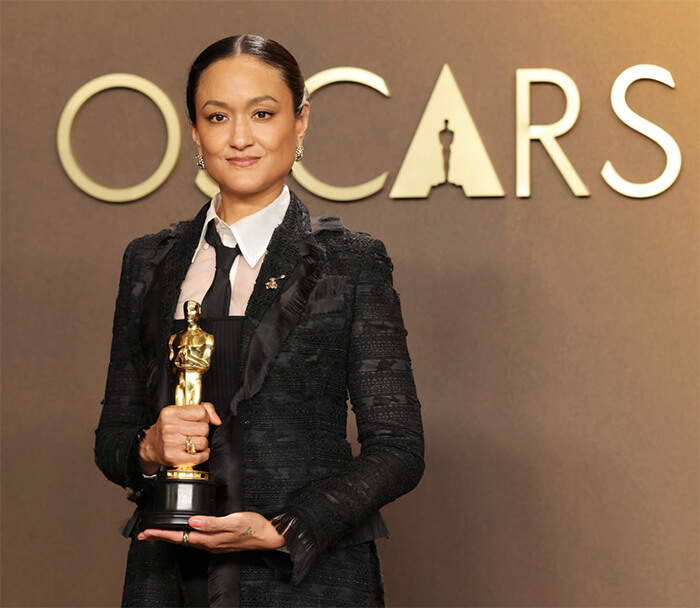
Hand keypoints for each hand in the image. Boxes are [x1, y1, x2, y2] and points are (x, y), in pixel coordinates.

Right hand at [138, 403, 221, 474]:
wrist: (150, 445)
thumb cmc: (169, 427)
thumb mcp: (181, 411)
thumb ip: (204, 409)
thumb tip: (217, 420)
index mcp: (171, 412)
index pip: (201, 412)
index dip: (204, 417)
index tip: (200, 420)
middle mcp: (169, 427)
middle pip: (204, 428)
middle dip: (203, 431)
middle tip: (195, 432)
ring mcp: (170, 443)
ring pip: (203, 443)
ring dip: (202, 444)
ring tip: (193, 442)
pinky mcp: (173, 457)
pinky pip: (199, 457)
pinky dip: (202, 455)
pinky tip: (196, 451)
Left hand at [138, 512, 285, 552]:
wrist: (269, 535)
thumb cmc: (253, 527)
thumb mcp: (234, 521)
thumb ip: (212, 523)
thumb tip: (192, 522)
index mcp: (209, 539)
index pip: (180, 536)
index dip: (162, 534)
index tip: (147, 531)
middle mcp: (209, 543)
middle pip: (179, 540)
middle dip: (161, 537)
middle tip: (143, 534)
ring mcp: (214, 543)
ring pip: (186, 540)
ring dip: (170, 536)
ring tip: (158, 533)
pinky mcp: (219, 540)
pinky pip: (196, 539)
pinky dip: (184, 535)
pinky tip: (185, 531)